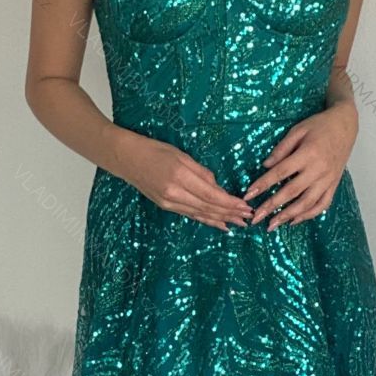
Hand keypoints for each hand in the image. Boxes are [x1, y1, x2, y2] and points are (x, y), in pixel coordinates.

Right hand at [115, 131, 253, 231]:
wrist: (126, 159)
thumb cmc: (154, 150)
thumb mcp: (181, 155)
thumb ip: (201, 172)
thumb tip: (218, 187)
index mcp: (180, 177)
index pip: (211, 195)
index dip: (230, 203)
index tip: (246, 206)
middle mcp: (175, 194)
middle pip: (208, 208)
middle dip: (230, 213)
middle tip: (249, 217)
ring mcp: (169, 203)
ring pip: (201, 214)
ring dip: (222, 219)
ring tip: (239, 224)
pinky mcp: (166, 206)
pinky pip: (191, 215)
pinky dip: (207, 220)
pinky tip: (220, 225)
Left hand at [244, 104, 357, 229]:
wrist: (345, 125)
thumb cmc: (319, 126)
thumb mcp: (298, 130)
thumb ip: (282, 149)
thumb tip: (266, 165)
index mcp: (307, 154)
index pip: (280, 172)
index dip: (263, 184)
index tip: (249, 195)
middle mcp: (318, 170)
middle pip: (291, 192)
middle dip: (272, 206)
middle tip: (256, 217)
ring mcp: (328, 179)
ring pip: (307, 202)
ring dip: (288, 215)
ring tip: (272, 225)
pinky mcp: (334, 185)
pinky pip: (322, 204)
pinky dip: (308, 215)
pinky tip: (294, 220)